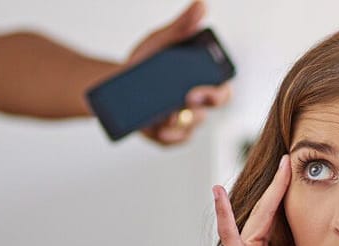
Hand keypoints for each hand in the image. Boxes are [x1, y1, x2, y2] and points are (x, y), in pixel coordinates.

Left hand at [127, 1, 232, 144]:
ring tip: (166, 113)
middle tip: (189, 96)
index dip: (219, 91)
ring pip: (192, 125)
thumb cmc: (146, 63)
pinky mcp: (166, 135)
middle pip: (211, 110)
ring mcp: (183, 121)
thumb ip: (182, 26)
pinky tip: (159, 129)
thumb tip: (201, 5)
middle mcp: (198, 104)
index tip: (206, 86)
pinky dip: (168, 136)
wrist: (115, 83)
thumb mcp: (161, 41)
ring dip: (181, 120)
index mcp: (203, 82)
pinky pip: (174, 140)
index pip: (223, 90)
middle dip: (203, 105)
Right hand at [213, 155, 303, 245]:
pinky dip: (224, 215)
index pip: (271, 223)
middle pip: (263, 215)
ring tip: (281, 168)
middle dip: (277, 188)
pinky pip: (230, 237)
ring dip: (267, 193)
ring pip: (253, 219)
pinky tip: (219, 194)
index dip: (281, 199)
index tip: (293, 176)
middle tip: (289, 161)